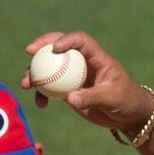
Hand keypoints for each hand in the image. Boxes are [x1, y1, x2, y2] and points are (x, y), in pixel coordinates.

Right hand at [22, 31, 151, 132]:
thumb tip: (69, 98)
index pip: (81, 41)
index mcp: (96, 57)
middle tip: (29, 51)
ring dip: (35, 73)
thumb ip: (92, 97)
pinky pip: (50, 88)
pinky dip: (42, 94)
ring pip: (49, 68)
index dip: (67, 39)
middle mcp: (82, 62)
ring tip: (26, 84)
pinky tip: (40, 104)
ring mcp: (73, 75)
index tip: (55, 47)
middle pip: (58, 47)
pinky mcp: (68, 89)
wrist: (127, 115)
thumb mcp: (112, 98)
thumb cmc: (126, 100)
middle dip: (41, 46)